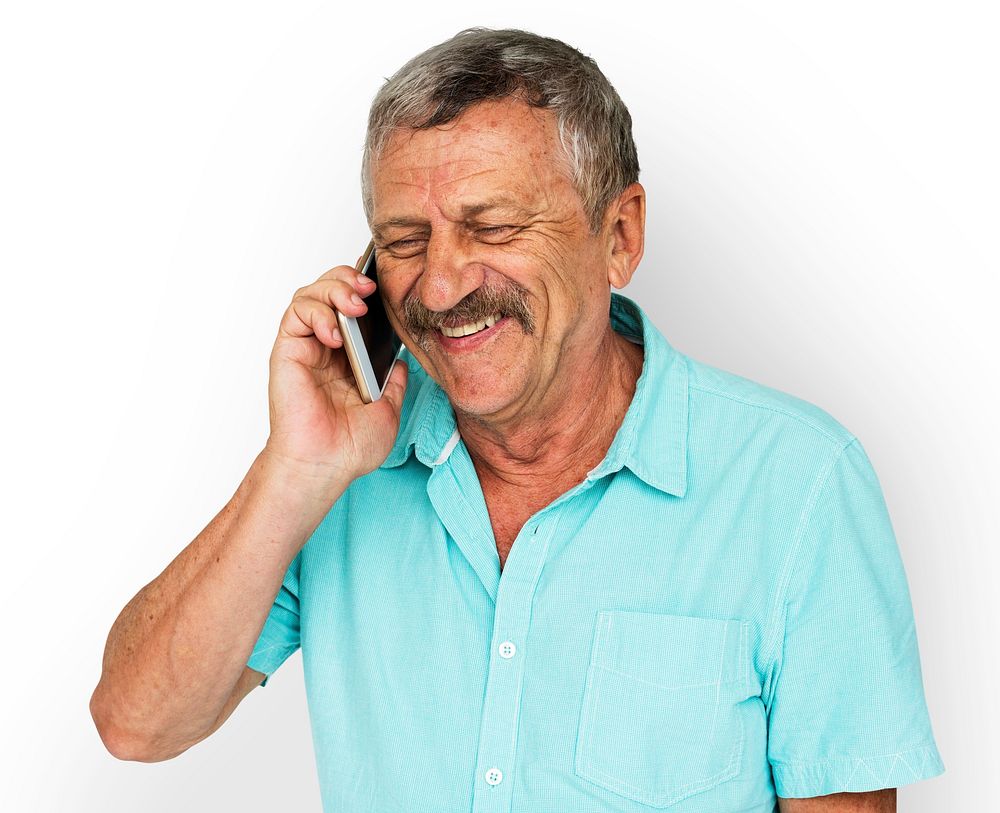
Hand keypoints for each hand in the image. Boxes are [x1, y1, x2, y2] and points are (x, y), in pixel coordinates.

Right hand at [262, 257, 406, 485]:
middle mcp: (325, 348)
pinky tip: (335, 332)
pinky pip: (297, 313)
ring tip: (355, 306)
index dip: (365, 291)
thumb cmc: (350, 447)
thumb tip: (401, 361)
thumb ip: (395, 382)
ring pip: (311, 295)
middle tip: (369, 290)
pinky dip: (317, 312)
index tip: (385, 289)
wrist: (325, 466)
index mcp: (348, 358)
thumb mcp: (388, 410)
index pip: (354, 309)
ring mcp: (306, 348)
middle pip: (330, 291)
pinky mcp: (288, 351)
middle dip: (349, 280)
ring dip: (334, 290)